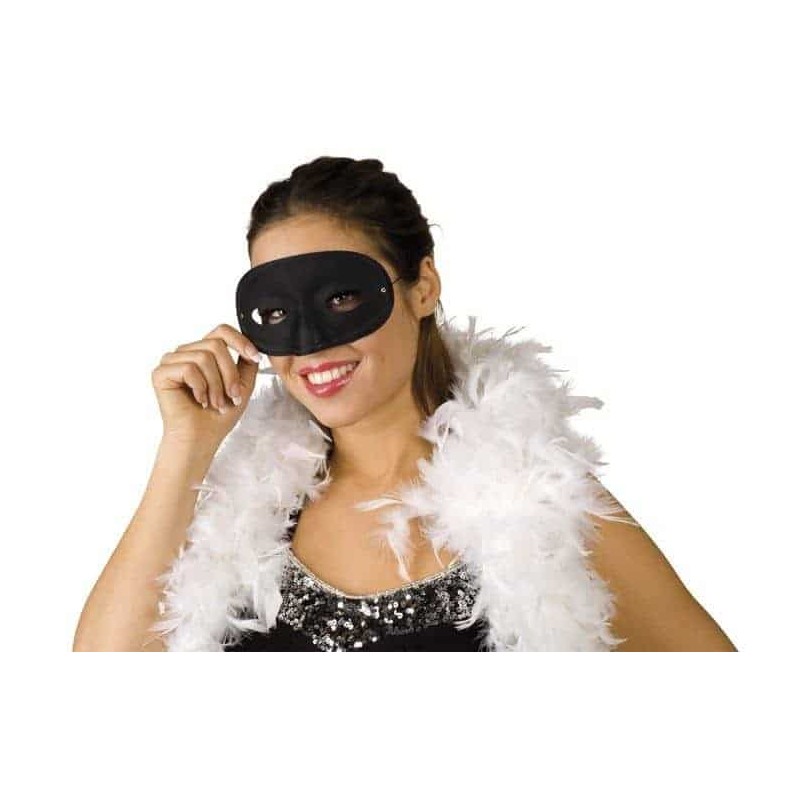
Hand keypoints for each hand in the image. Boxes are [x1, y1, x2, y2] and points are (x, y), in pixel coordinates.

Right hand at [151, 323, 263, 446]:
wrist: (201, 438)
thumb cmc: (218, 416)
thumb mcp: (242, 385)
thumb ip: (247, 363)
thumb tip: (253, 346)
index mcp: (203, 352)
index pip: (221, 331)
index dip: (240, 341)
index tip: (254, 357)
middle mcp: (186, 353)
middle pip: (216, 345)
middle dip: (229, 374)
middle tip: (231, 397)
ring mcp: (171, 361)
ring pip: (204, 357)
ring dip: (216, 385)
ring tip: (215, 403)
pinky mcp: (161, 373)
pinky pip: (188, 369)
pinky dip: (200, 388)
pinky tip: (199, 401)